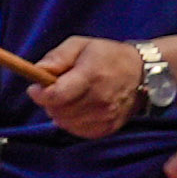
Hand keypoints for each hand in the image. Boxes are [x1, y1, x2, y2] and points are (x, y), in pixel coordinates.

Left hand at [32, 34, 149, 138]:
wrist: (141, 72)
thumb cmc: (106, 55)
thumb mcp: (79, 45)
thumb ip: (57, 57)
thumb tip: (37, 70)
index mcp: (91, 76)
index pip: (57, 95)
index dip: (39, 94)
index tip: (34, 87)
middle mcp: (100, 100)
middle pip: (60, 111)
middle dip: (48, 102)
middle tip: (51, 91)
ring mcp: (107, 116)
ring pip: (68, 124)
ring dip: (59, 113)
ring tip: (64, 99)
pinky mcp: (110, 127)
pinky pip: (81, 132)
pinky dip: (72, 124)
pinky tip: (74, 111)